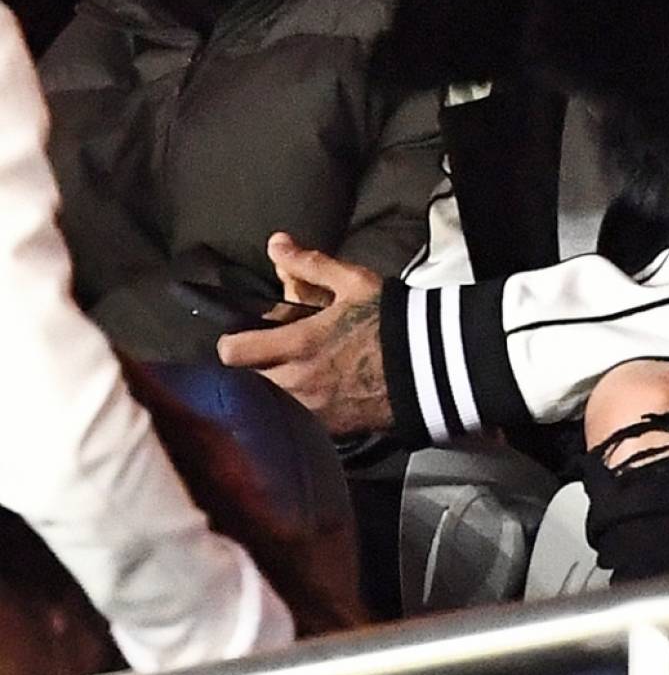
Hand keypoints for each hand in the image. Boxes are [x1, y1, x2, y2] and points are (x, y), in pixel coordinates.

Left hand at [217, 233, 390, 434]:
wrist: (432, 365)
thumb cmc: (390, 320)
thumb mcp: (352, 282)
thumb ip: (309, 264)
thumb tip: (276, 244)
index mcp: (298, 344)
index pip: (234, 352)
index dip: (231, 342)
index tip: (241, 336)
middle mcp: (299, 383)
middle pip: (248, 380)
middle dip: (255, 366)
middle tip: (273, 353)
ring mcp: (314, 411)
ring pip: (272, 403)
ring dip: (276, 388)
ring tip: (297, 372)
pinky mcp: (332, 430)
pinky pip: (300, 421)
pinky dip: (300, 409)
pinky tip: (319, 392)